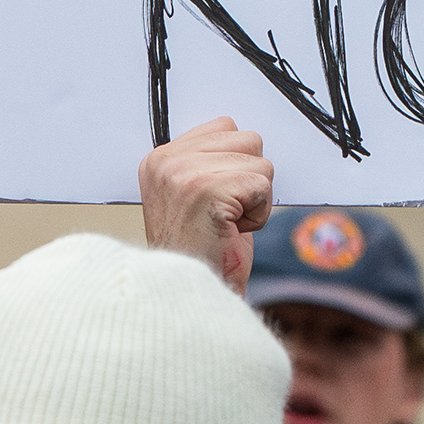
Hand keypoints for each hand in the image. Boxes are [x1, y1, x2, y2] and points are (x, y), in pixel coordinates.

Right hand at [138, 115, 274, 287]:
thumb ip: (210, 163)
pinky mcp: (207, 190)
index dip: (235, 166)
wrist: (188, 297)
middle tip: (223, 214)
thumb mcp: (194, 197)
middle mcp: (167, 161)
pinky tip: (232, 231)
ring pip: (260, 163)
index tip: (215, 200)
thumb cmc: (200, 253)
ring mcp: (184, 173)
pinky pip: (263, 186)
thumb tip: (246, 138)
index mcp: (160, 159)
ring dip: (254, 199)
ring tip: (226, 223)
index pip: (226, 126)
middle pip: (248, 140)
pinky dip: (259, 215)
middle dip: (248, 180)